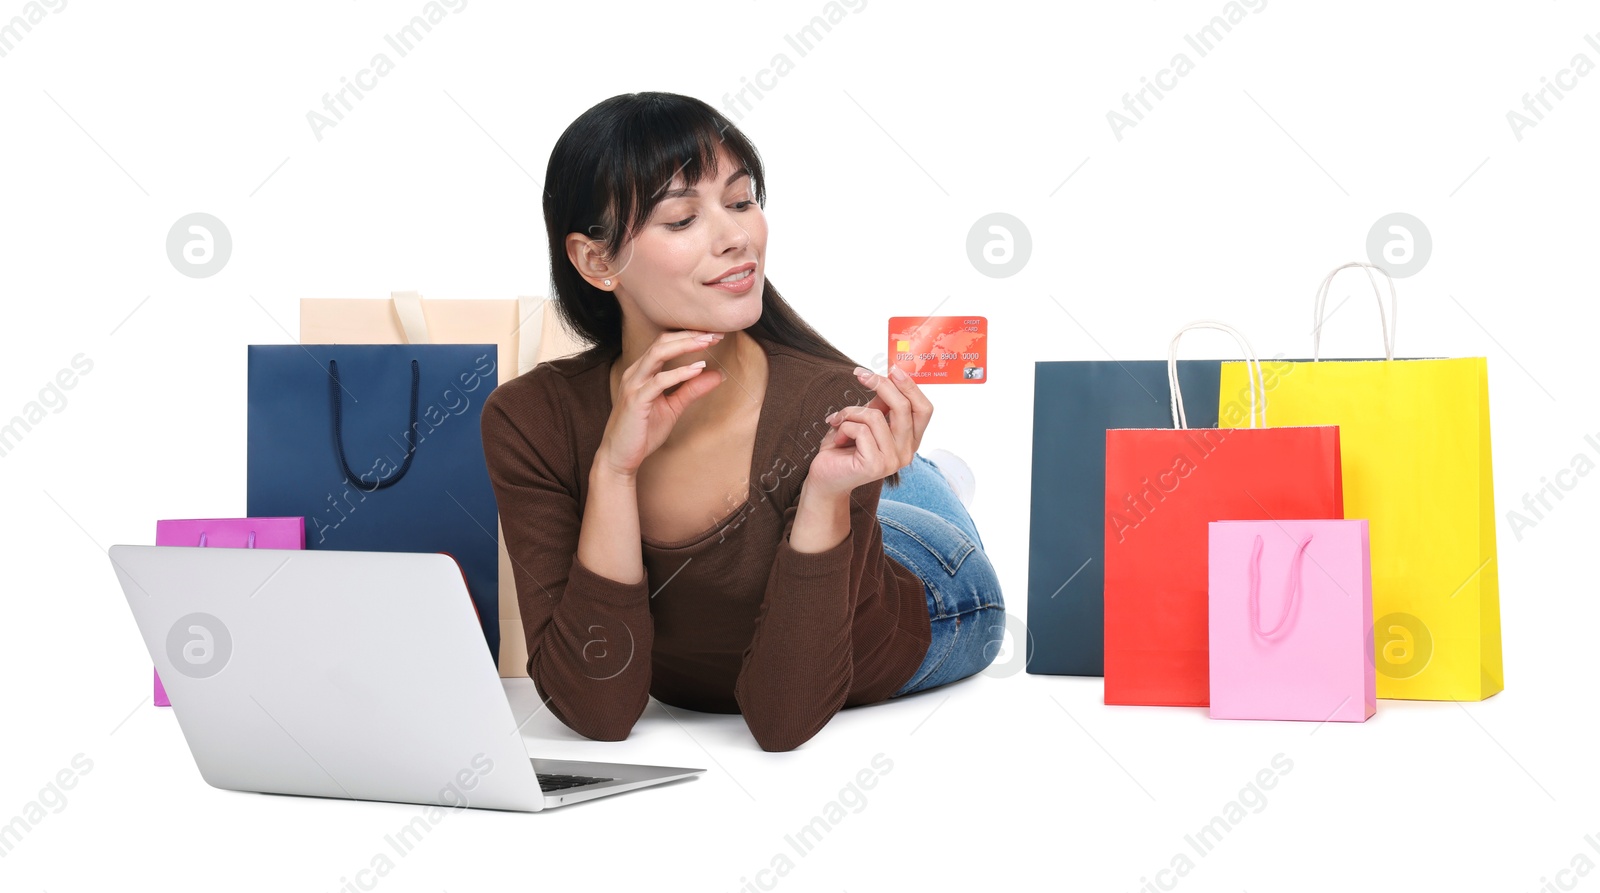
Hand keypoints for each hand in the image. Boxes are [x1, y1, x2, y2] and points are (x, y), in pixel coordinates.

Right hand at [596, 329, 725, 478]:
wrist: (620, 457)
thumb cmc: (642, 432)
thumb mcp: (673, 407)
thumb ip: (692, 390)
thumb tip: (718, 374)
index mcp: (642, 372)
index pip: (665, 343)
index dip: (689, 336)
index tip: (714, 334)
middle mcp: (636, 373)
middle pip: (662, 342)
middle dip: (690, 335)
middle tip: (715, 333)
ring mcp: (634, 385)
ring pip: (657, 354)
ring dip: (685, 346)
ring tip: (707, 343)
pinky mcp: (636, 401)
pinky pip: (658, 381)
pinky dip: (679, 373)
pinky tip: (697, 369)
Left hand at [806, 365, 933, 497]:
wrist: (826, 476)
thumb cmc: (845, 446)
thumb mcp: (866, 419)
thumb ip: (881, 403)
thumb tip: (891, 374)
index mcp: (910, 440)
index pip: (924, 409)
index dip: (910, 386)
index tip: (892, 368)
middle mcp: (907, 452)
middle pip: (903, 408)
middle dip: (881, 385)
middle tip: (860, 374)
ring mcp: (893, 461)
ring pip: (876, 417)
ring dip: (851, 412)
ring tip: (838, 421)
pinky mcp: (876, 465)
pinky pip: (861, 430)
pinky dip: (844, 427)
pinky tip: (837, 438)